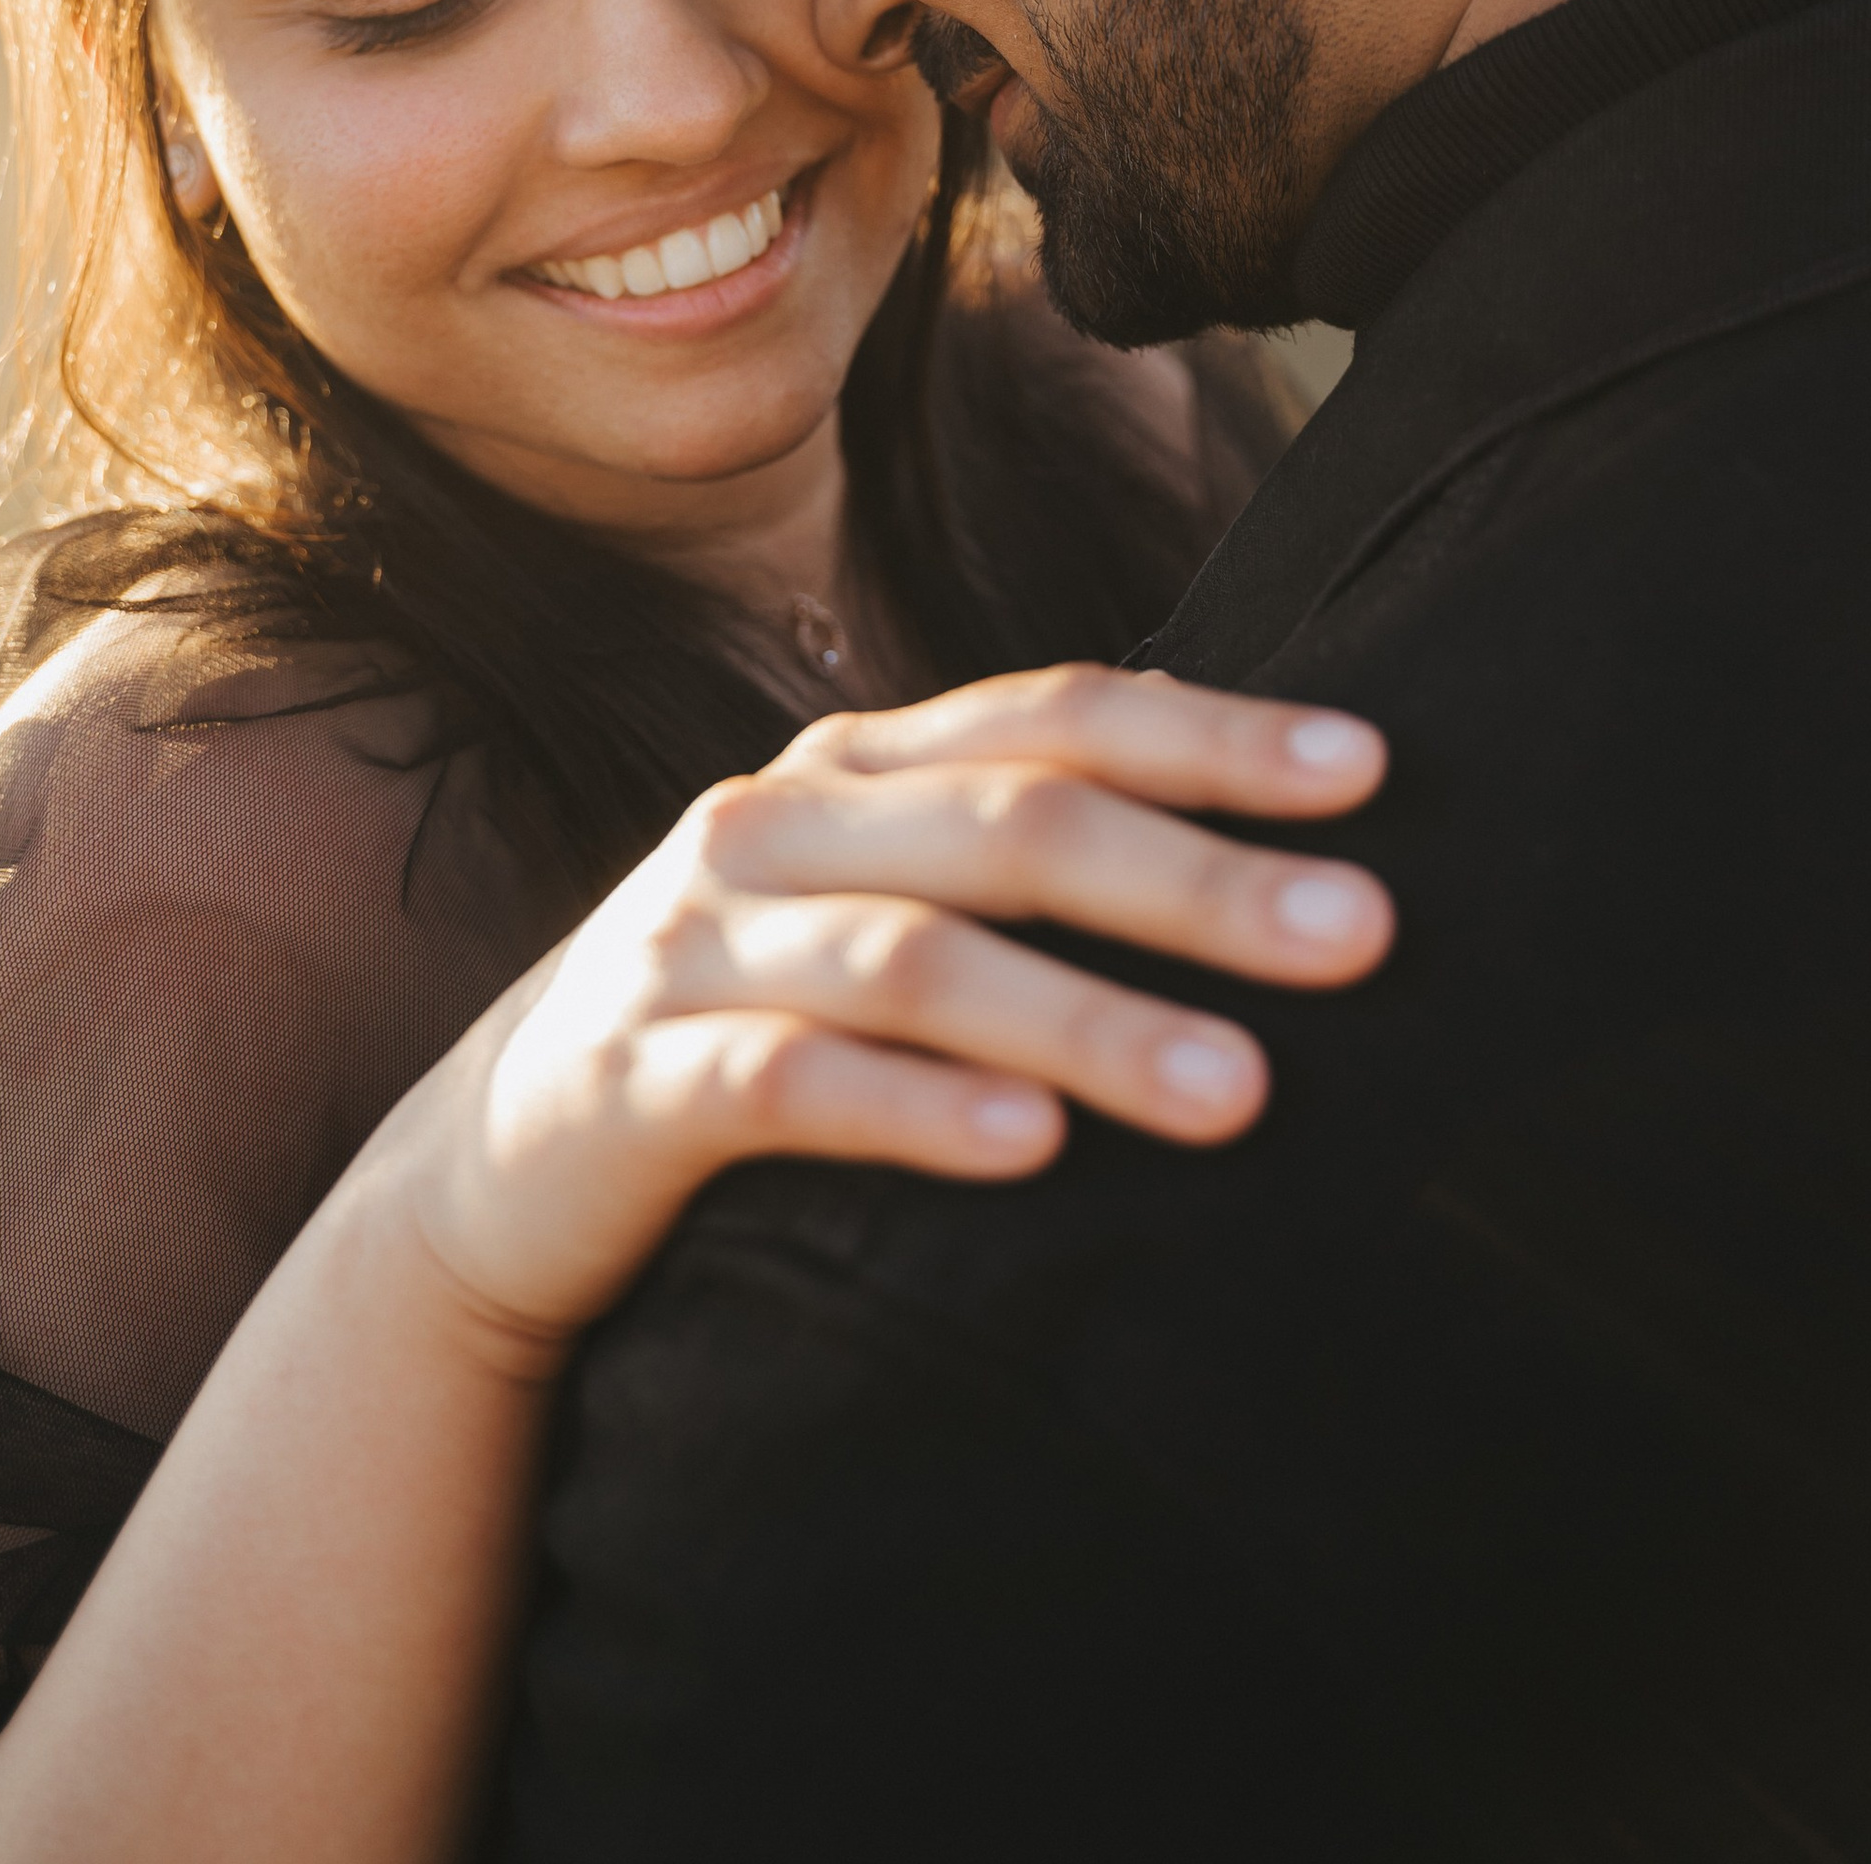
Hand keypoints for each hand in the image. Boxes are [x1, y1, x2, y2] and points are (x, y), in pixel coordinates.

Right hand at [367, 663, 1390, 1365]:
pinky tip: (1027, 1151)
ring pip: (912, 959)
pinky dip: (913, 1110)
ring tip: (1238, 1090)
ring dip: (1086, 1020)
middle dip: (1197, 878)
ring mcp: (695, 945)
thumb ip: (1014, 847)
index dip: (1210, 735)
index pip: (1052, 716)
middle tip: (1366, 935)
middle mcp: (774, 823)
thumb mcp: (875, 903)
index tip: (1369, 767)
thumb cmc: (754, 1015)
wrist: (502, 1154)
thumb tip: (1263, 813)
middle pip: (1009, 825)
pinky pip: (784, 1084)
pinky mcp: (634, 1080)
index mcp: (855, 764)